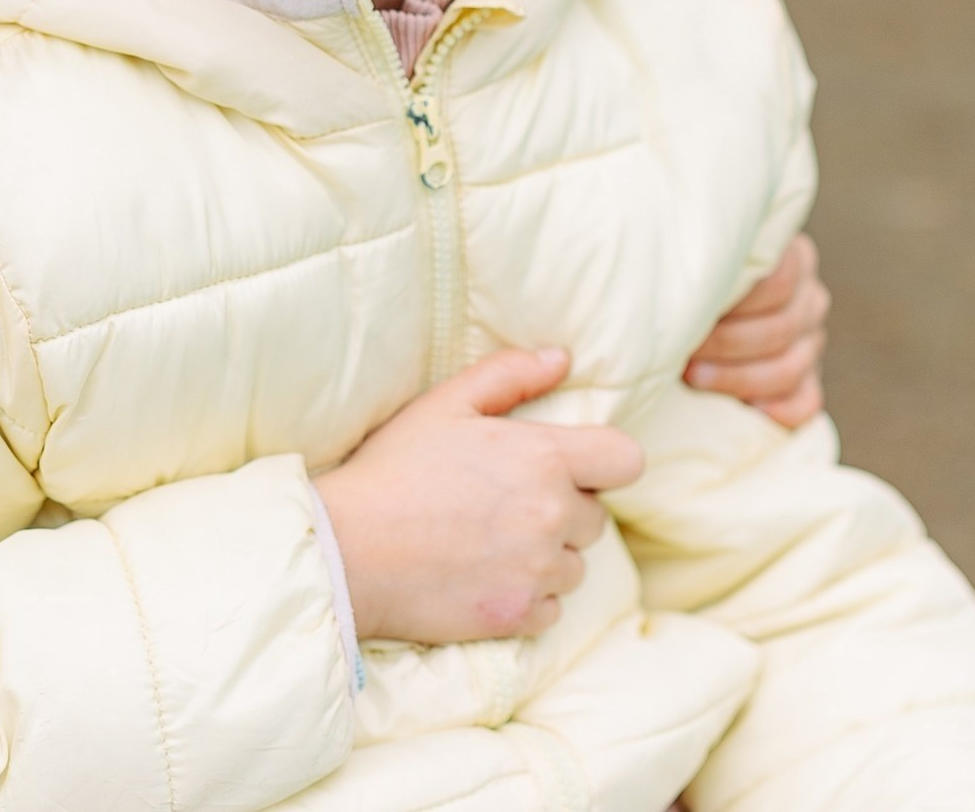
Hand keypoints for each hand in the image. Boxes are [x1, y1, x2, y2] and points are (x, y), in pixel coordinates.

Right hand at [312, 348, 643, 645]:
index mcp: (544, 458)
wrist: (348, 551)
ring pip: (575, 565)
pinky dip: (529, 596)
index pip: (626, 461)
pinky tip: (485, 577)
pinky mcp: (519, 617)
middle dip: (563, 509)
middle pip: (596, 517)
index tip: (570, 467)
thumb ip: (509, 375)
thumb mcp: (444, 404)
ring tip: (490, 543)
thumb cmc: (393, 470)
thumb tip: (561, 359)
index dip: (604, 463)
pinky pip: (552, 607)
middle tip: (506, 505)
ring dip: (547, 555)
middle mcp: (552, 516)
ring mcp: (538, 571)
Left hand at [683, 232, 827, 427]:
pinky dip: (778, 409)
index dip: (735, 301)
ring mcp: (811, 343)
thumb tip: (676, 287)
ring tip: (694, 377)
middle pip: (780, 328)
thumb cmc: (698, 279)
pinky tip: (744, 409)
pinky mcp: (808, 382)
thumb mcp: (707, 261)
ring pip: (789, 368)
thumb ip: (709, 266)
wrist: (704, 309)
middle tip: (685, 351)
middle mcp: (809, 300)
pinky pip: (805, 402)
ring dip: (737, 378)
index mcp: (794, 260)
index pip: (779, 281)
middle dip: (726, 343)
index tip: (693, 313)